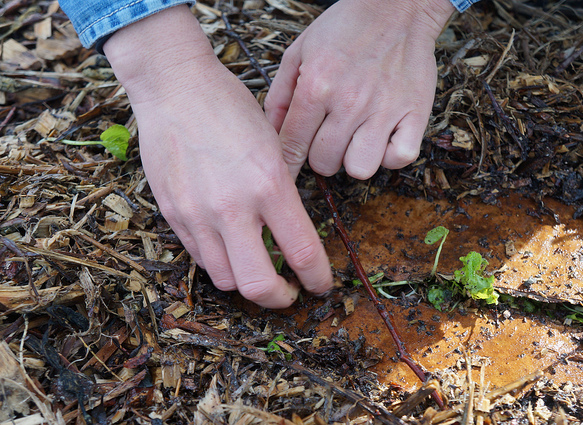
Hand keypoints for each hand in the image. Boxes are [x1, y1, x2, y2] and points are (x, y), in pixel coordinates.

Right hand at [104, 6, 332, 308]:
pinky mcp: (173, 214)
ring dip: (247, 282)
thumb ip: (281, 194)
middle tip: (290, 293)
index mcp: (269, 184)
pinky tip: (230, 247)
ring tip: (258, 269)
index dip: (318, 279)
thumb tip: (289, 235)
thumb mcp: (272, 145)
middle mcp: (233, 207)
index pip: (302, 253)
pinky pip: (200, 258)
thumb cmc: (230, 108)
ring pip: (226, 279)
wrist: (175, 88)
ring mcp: (198, 214)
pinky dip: (220, 262)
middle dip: (280, 299)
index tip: (321, 285)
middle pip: (258, 285)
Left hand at [265, 0, 453, 179]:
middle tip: (328, 139)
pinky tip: (383, 140)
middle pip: (324, 163)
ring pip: (360, 169)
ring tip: (355, 140)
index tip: (289, 172)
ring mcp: (385, 110)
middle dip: (321, 157)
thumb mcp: (300, 50)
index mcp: (317, 85)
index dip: (288, 164)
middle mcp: (350, 101)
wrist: (397, 7)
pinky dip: (390, 156)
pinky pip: (400, 159)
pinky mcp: (416, 113)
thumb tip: (272, 132)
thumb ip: (280, 94)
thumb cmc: (346, 28)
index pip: (292, 145)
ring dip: (353, 159)